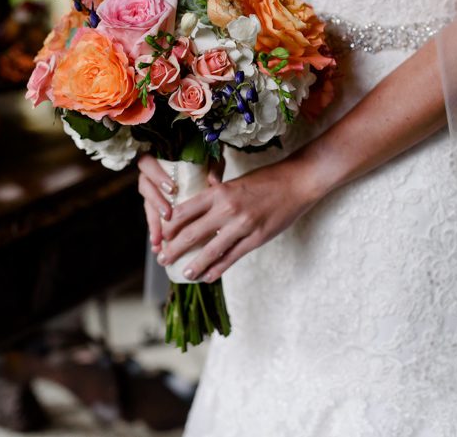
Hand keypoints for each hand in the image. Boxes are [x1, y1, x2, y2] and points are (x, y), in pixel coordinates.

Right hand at [137, 155, 224, 253]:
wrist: (204, 166)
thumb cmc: (205, 159)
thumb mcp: (211, 159)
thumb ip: (213, 166)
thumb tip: (215, 182)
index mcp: (159, 161)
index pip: (148, 164)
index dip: (157, 176)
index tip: (172, 189)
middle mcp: (151, 176)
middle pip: (145, 188)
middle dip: (155, 204)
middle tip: (167, 216)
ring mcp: (153, 193)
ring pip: (148, 208)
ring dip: (153, 224)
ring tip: (158, 240)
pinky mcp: (156, 207)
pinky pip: (153, 220)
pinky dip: (155, 233)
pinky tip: (158, 246)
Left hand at [157, 158, 322, 282]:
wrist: (296, 182)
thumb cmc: (265, 180)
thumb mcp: (235, 181)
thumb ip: (216, 195)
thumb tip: (196, 208)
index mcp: (218, 191)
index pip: (184, 211)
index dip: (169, 226)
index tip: (160, 235)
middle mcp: (227, 208)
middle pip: (191, 233)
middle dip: (174, 248)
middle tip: (162, 258)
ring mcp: (242, 225)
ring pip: (211, 250)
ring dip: (194, 264)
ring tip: (184, 274)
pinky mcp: (256, 238)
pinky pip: (232, 257)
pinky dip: (218, 269)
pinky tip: (208, 276)